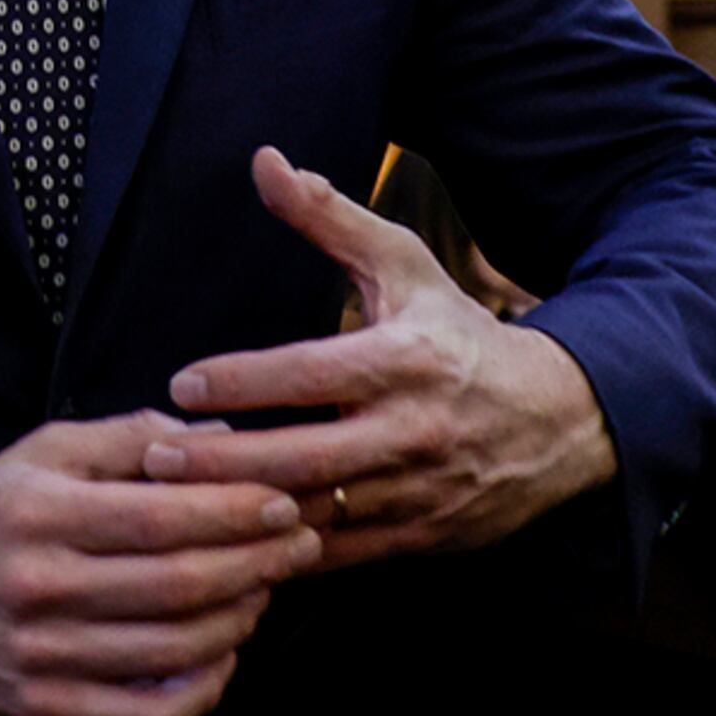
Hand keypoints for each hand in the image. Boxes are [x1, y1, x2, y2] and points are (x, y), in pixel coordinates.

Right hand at [0, 410, 318, 715]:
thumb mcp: (39, 454)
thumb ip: (127, 439)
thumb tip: (217, 440)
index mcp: (36, 512)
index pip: (161, 515)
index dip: (235, 510)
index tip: (281, 501)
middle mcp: (37, 585)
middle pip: (178, 583)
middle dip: (256, 563)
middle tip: (298, 545)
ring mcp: (41, 655)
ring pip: (173, 649)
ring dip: (239, 620)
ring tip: (264, 590)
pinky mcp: (45, 707)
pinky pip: (147, 714)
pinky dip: (201, 689)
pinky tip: (222, 655)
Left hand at [142, 147, 613, 568]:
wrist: (562, 419)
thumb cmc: (461, 334)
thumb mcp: (404, 267)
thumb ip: (329, 218)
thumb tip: (265, 161)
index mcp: (408, 359)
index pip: (313, 373)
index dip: (244, 381)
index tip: (181, 383)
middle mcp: (416, 430)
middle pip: (306, 456)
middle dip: (224, 462)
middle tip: (154, 456)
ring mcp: (422, 491)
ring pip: (320, 515)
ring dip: (246, 514)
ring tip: (174, 504)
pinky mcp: (424, 538)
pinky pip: (343, 554)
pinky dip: (286, 552)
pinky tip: (229, 543)